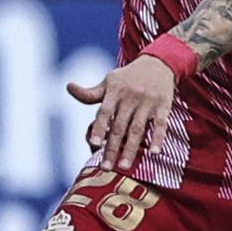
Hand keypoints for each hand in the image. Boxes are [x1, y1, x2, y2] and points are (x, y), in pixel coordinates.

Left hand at [67, 54, 175, 170]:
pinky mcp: (163, 105)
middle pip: (119, 126)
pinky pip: (160, 124)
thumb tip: (68, 87)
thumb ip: (90, 93)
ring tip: (124, 167)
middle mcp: (130, 97)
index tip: (94, 144)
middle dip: (112, 148)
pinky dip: (158, 138)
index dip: (99, 128)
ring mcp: (147, 101)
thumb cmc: (128, 77)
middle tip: (106, 168)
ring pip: (137, 128)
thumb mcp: (108, 81)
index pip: (104, 112)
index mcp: (114, 91)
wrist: (158, 62)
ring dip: (131, 149)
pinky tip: (154, 152)